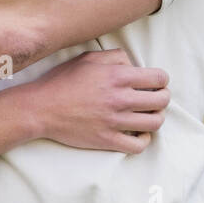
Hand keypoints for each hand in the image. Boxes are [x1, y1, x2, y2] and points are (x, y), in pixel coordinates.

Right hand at [31, 48, 169, 153]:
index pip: (159, 78)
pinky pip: (139, 145)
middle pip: (162, 101)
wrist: (41, 108)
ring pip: (155, 123)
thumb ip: (115, 57)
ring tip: (147, 115)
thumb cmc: (63, 81)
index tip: (156, 83)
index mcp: (117, 76)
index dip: (162, 80)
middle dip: (162, 98)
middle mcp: (120, 98)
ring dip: (156, 118)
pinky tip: (138, 133)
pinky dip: (144, 140)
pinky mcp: (107, 140)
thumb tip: (133, 65)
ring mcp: (115, 121)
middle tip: (155, 98)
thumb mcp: (88, 58)